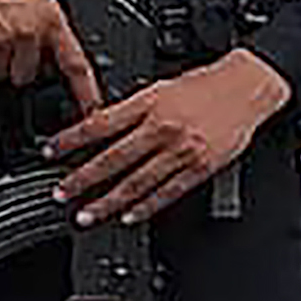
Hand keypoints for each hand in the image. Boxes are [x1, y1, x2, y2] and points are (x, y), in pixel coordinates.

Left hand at [48, 49, 292, 224]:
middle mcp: (163, 127)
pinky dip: (146, 207)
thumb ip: (131, 108)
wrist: (249, 86)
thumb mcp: (161, 87)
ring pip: (137, 181)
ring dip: (107, 201)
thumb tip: (98, 127)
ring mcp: (182, 150)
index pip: (100, 124)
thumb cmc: (207, 84)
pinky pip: (168, 191)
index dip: (71, 140)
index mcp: (150, 104)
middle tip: (61, 193)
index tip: (51, 152)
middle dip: (82, 179)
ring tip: (86, 214)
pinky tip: (129, 216)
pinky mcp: (202, 166)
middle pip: (112, 159)